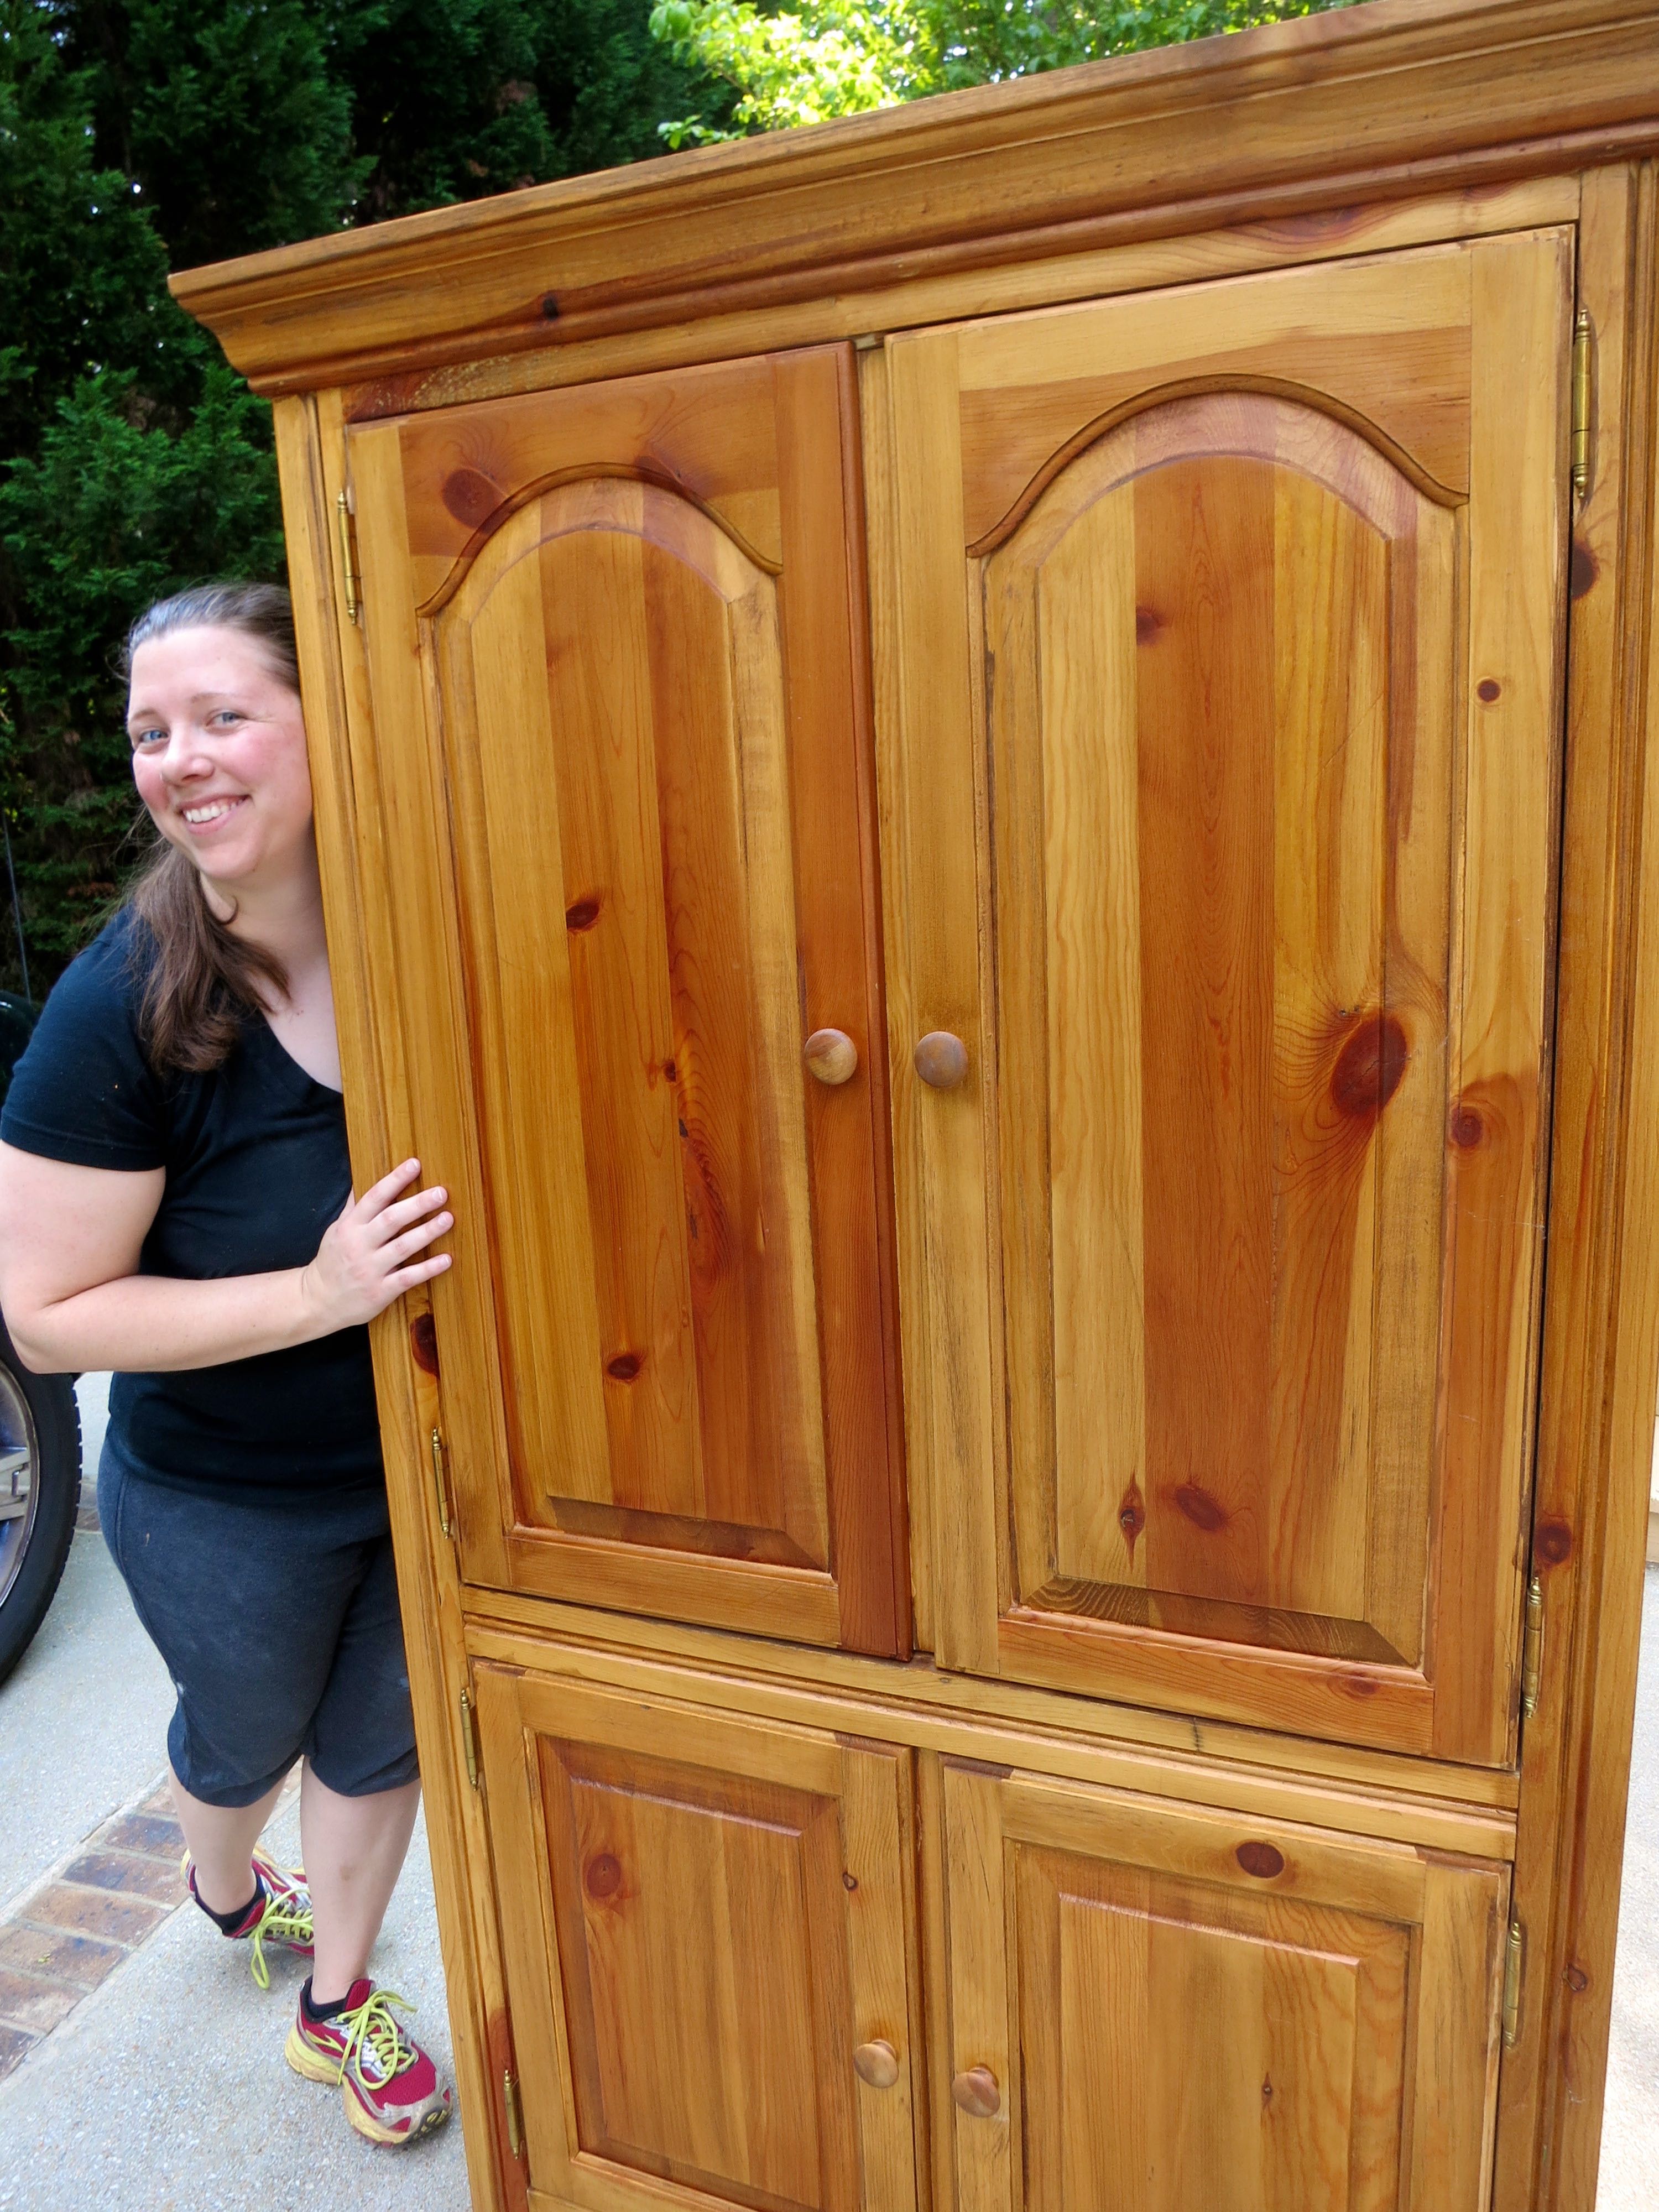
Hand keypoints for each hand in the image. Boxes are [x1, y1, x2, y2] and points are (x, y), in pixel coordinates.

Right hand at [298, 1158, 453, 1334]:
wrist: (317, 1302)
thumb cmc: (332, 1262)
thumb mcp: (337, 1231)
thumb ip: (354, 1207)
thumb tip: (363, 1179)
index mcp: (350, 1227)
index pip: (374, 1197)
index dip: (395, 1180)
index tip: (415, 1164)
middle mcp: (360, 1245)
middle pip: (391, 1220)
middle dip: (417, 1205)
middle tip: (441, 1192)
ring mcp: (370, 1269)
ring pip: (402, 1247)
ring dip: (427, 1232)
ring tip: (448, 1218)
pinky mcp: (380, 1292)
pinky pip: (407, 1278)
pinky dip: (428, 1269)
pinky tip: (447, 1259)